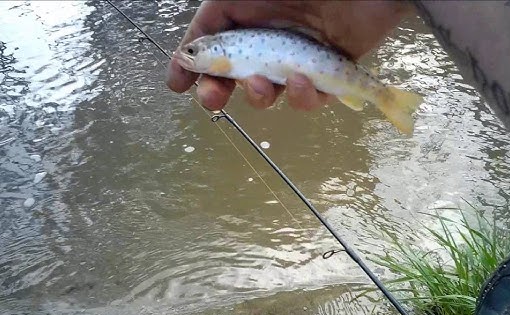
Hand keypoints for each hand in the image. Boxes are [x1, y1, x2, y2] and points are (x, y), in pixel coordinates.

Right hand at [166, 0, 411, 110]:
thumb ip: (213, 19)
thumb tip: (185, 54)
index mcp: (248, 20)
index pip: (214, 50)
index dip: (194, 70)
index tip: (178, 86)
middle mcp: (271, 43)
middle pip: (236, 79)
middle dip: (219, 93)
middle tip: (213, 100)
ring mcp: (299, 60)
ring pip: (272, 95)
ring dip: (260, 97)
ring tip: (263, 84)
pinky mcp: (330, 74)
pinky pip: (311, 98)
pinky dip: (304, 96)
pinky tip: (305, 79)